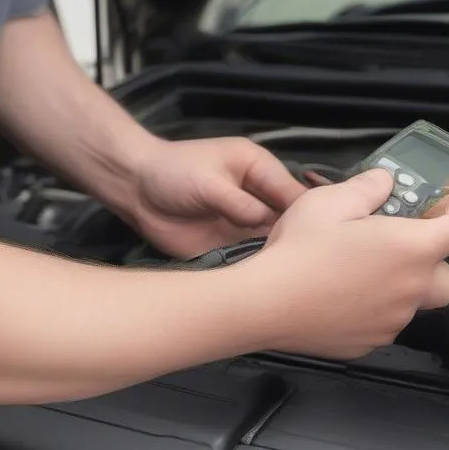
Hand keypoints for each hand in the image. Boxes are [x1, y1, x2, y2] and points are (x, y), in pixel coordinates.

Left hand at [127, 138, 306, 258]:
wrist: (134, 189)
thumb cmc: (172, 171)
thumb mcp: (208, 182)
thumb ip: (238, 202)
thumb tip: (265, 222)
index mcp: (260, 170)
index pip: (292, 192)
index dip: (305, 211)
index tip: (314, 232)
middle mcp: (258, 198)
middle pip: (288, 220)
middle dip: (294, 237)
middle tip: (302, 259)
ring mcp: (245, 224)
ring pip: (272, 242)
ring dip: (275, 255)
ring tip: (286, 272)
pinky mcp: (229, 245)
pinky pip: (250, 259)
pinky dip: (256, 269)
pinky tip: (262, 279)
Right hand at [255, 168, 448, 358]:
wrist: (264, 304)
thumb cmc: (298, 252)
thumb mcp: (332, 201)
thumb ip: (369, 188)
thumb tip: (385, 183)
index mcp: (410, 249)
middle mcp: (410, 289)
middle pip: (447, 273)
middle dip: (438, 254)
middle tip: (413, 235)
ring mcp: (392, 320)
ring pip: (415, 299)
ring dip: (405, 279)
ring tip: (370, 262)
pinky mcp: (370, 340)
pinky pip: (388, 319)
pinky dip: (380, 303)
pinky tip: (350, 289)